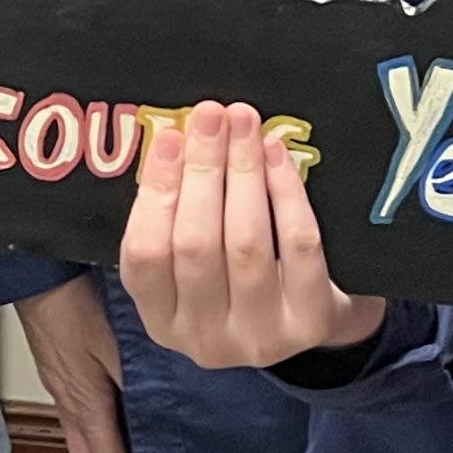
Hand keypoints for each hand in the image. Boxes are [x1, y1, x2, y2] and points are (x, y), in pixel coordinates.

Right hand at [13, 273, 146, 452]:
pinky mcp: (62, 374)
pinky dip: (97, 446)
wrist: (36, 274)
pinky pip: (80, 426)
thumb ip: (142, 376)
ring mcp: (63, 390)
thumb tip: (170, 407)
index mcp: (85, 404)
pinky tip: (112, 438)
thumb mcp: (114, 342)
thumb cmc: (69, 303)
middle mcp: (71, 405)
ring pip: (83, 449)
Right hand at [120, 103, 382, 371]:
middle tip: (211, 114)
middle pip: (197, 244)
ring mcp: (257, 336)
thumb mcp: (190, 257)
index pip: (145, 253)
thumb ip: (176, 210)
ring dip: (243, 172)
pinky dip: (287, 193)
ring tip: (244, 124)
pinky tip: (276, 156)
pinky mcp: (307, 323)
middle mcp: (204, 338)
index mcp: (160, 319)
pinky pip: (297, 246)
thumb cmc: (236, 274)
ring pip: (246, 243)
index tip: (171, 136)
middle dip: (203, 169)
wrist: (308, 317)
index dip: (157, 190)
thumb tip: (177, 136)